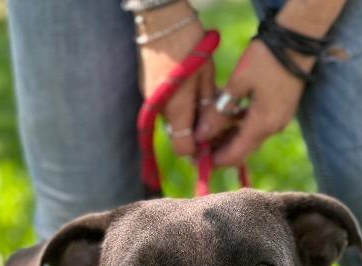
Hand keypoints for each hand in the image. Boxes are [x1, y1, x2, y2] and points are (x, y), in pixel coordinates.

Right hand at [137, 2, 212, 156]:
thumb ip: (207, 108)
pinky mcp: (146, 89)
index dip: (198, 150)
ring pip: (172, 120)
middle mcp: (160, 110)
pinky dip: (178, 105)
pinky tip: (190, 90)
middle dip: (195, 132)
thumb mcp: (206, 76)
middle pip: (179, 134)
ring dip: (187, 117)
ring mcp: (150, 100)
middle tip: (214, 119)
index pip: (183, 147)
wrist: (162, 19)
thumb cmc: (190, 44)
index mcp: (176, 109)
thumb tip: (210, 132)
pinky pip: (165, 106)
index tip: (212, 143)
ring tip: (204, 100)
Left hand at [195, 39, 311, 167]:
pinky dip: (239, 125)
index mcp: (262, 125)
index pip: (235, 156)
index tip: (196, 159)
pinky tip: (224, 115)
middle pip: (241, 150)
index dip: (214, 161)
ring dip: (228, 136)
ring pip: (248, 138)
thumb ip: (219, 113)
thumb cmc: (267, 57)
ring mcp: (278, 119)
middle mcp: (273, 128)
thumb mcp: (238, 83)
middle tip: (198, 143)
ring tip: (207, 127)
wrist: (299, 38)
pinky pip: (256, 126)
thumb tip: (201, 136)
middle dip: (219, 150)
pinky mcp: (280, 110)